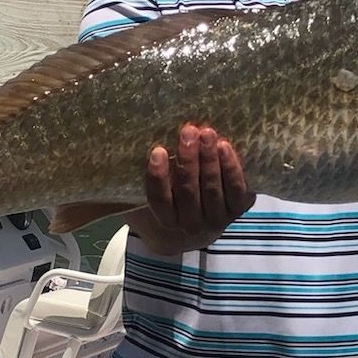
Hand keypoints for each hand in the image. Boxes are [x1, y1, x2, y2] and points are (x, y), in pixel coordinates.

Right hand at [129, 124, 255, 255]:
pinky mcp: (237, 210)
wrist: (193, 226)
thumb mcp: (146, 193)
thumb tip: (120, 147)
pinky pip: (237, 191)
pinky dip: (231, 169)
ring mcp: (216, 219)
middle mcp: (191, 224)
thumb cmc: (167, 199)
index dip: (158, 177)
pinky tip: (225, 147)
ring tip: (207, 134)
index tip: (158, 151)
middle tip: (188, 132)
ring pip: (213, 190)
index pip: (160, 200)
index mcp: (166, 221)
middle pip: (189, 193)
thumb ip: (137, 179)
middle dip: (189, 160)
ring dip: (210, 160)